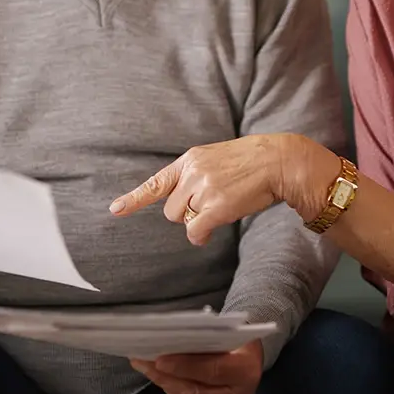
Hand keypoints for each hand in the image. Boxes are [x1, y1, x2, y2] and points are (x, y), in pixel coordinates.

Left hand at [111, 135, 329, 244]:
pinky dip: (202, 235)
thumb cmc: (250, 164)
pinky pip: (196, 231)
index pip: (156, 182)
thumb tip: (186, 210)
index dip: (134, 199)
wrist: (278, 161)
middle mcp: (191, 173)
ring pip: (184, 220)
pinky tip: (214, 228)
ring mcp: (202, 189)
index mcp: (189, 160)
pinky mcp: (215, 206)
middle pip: (171, 210)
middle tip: (211, 205)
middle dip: (186, 213)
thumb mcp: (216, 159)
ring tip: (222, 207)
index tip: (115, 210)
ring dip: (198, 221)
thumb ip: (195, 176)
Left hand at [130, 341, 262, 393]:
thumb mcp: (226, 331)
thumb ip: (203, 339)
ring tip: (145, 367)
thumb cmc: (235, 337)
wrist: (251, 355)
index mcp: (246, 368)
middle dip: (166, 378)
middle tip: (142, 363)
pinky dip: (173, 391)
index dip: (184, 367)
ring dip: (165, 384)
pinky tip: (159, 377)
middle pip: (197, 392)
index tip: (159, 360)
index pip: (212, 370)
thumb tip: (169, 340)